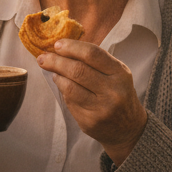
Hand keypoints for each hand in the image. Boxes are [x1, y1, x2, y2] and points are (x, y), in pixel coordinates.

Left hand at [36, 39, 147, 164]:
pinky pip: (69, 102)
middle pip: (78, 70)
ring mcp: (101, 109)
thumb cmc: (117, 92)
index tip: (57, 44)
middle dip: (56, 61)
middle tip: (43, 57)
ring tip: (53, 71)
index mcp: (120, 73)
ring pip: (69, 87)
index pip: (92, 54)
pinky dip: (63, 90)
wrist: (128, 127)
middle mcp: (112, 91)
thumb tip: (62, 47)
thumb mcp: (115, 73)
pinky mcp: (89, 122)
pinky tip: (63, 85)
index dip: (72, 47)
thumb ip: (94, 60)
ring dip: (57, 76)